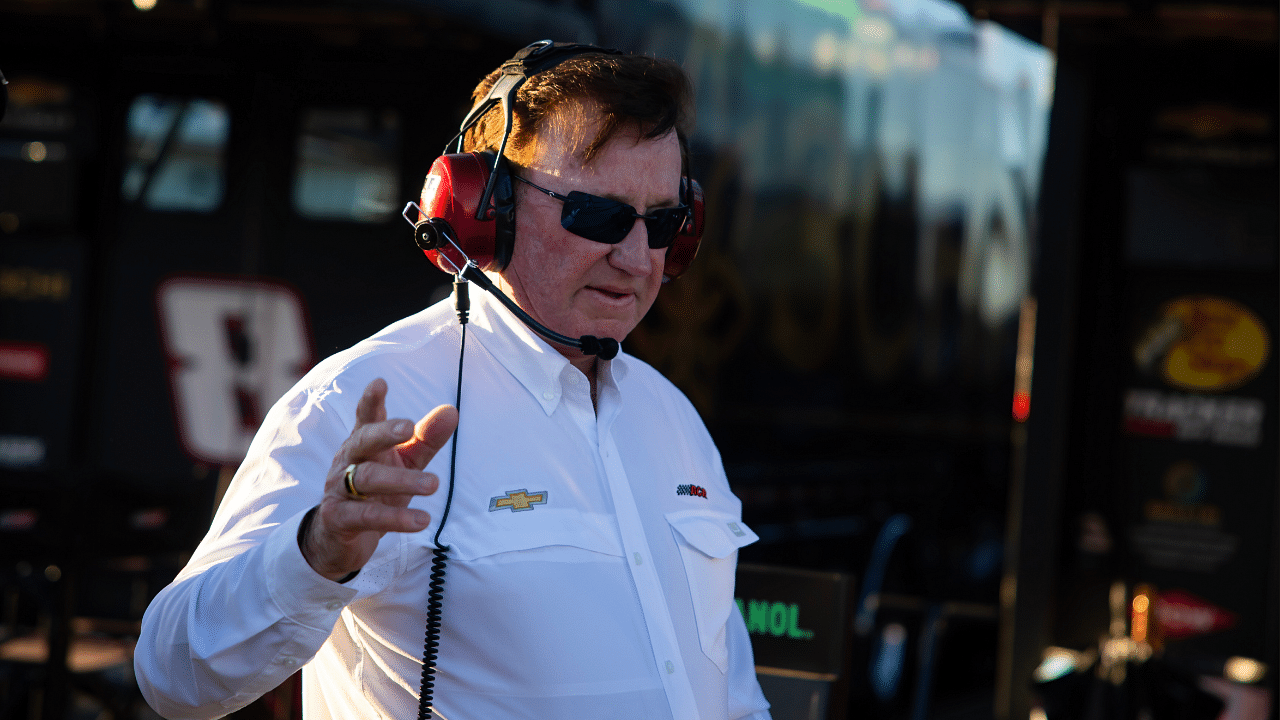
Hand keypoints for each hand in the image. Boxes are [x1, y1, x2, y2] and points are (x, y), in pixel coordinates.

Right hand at [300, 378, 457, 580]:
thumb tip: (451, 410)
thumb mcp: (404, 463)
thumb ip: (425, 439)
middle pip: (363, 441)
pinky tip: (421, 520)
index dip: (371, 401)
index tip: (379, 383)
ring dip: (402, 481)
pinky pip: (367, 517)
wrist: (339, 538)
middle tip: (408, 428)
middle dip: (383, 432)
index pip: (366, 417)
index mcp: (363, 443)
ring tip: (434, 484)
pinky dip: (395, 518)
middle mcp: (348, 461)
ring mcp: (339, 489)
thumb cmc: (375, 491)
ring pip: (368, 479)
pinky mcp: (339, 519)